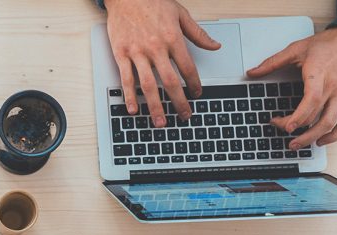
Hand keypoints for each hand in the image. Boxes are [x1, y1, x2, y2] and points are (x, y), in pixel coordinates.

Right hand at [104, 0, 220, 127]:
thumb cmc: (152, 1)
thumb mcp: (180, 14)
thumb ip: (198, 33)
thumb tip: (215, 46)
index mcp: (172, 38)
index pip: (187, 67)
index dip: (194, 84)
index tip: (197, 93)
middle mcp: (155, 47)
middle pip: (170, 81)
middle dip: (179, 101)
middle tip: (184, 115)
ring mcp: (136, 52)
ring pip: (148, 85)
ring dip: (155, 106)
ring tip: (160, 121)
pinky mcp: (121, 53)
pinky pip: (126, 78)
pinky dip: (129, 96)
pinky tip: (133, 109)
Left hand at [247, 25, 336, 149]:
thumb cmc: (329, 44)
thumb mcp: (297, 48)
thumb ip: (273, 62)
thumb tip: (252, 72)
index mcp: (319, 75)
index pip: (311, 100)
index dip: (299, 116)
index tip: (286, 126)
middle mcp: (333, 88)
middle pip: (318, 117)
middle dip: (299, 130)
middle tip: (282, 132)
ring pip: (332, 123)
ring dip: (315, 137)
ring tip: (298, 144)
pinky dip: (335, 135)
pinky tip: (322, 140)